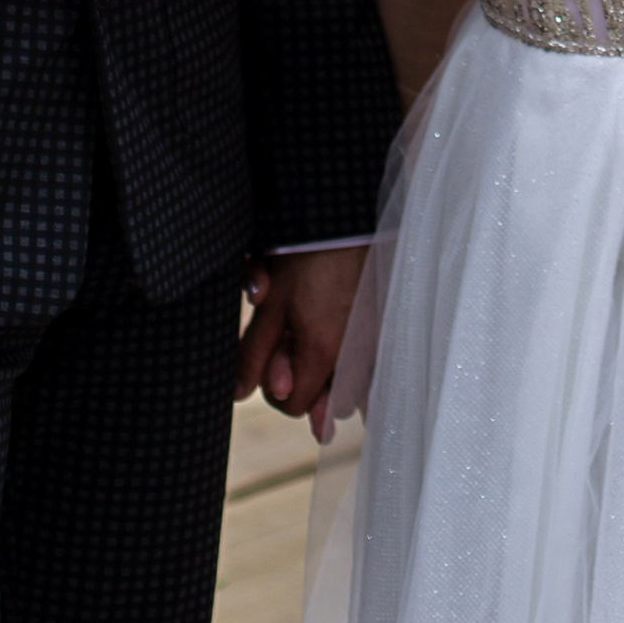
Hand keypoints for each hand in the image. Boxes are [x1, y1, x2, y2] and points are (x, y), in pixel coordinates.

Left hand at [238, 246, 367, 439]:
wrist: (346, 217)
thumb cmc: (308, 255)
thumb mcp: (271, 303)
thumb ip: (254, 353)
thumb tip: (238, 393)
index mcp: (322, 353)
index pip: (293, 405)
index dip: (273, 387)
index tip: (270, 356)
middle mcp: (354, 355)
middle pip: (327, 400)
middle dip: (305, 381)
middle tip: (291, 344)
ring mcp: (373, 341)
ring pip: (353, 384)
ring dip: (331, 374)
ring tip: (312, 340)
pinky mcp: (384, 325)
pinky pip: (370, 365)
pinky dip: (355, 365)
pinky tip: (341, 348)